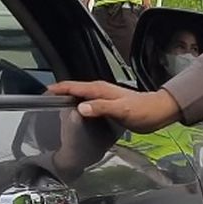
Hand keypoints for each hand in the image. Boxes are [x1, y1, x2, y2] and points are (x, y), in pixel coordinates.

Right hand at [48, 81, 180, 132]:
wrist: (159, 112)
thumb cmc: (142, 110)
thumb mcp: (121, 109)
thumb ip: (101, 107)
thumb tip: (79, 108)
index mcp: (100, 89)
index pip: (74, 86)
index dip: (59, 88)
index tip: (44, 93)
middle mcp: (99, 91)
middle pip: (74, 90)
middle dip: (59, 93)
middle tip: (45, 103)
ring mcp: (103, 98)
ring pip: (80, 97)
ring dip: (68, 101)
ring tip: (56, 110)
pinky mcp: (107, 106)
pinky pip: (88, 105)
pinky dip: (79, 108)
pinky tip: (76, 117)